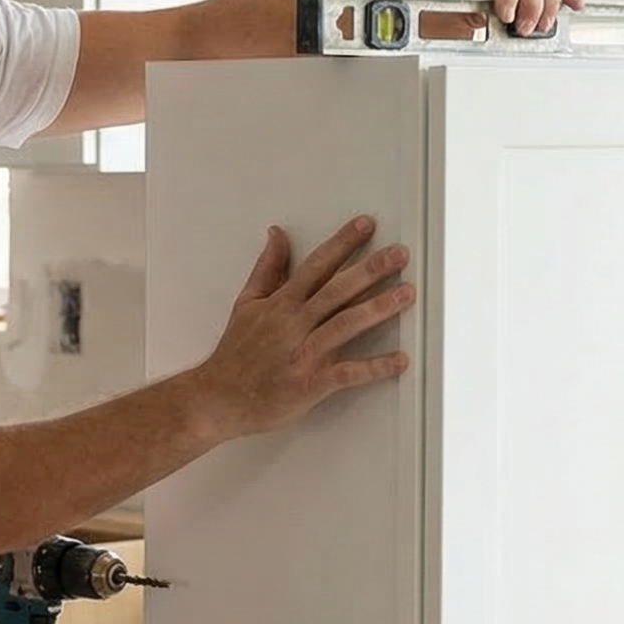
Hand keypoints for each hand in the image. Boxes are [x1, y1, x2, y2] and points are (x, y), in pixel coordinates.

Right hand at [189, 216, 414, 441]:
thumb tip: (277, 234)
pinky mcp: (309, 384)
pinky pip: (347, 373)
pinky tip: (400, 360)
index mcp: (281, 303)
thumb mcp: (246, 303)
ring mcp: (303, 353)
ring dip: (378, 308)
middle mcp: (294, 324)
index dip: (343, 243)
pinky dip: (375, 368)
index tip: (366, 225)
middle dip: (370, 269)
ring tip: (407, 293)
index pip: (317, 265)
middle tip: (400, 254)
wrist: (217, 398)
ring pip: (345, 324)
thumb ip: (267, 268)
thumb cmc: (235, 354)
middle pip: (337, 290)